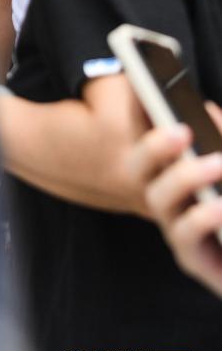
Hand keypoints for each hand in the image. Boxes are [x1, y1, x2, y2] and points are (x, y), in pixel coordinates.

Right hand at [130, 103, 221, 297]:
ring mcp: (173, 225)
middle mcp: (166, 195)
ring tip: (218, 163)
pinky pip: (184, 232)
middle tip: (182, 130)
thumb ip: (219, 136)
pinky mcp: (189, 257)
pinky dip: (203, 215)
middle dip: (153, 145)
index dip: (139, 115)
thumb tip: (207, 112)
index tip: (147, 94)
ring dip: (185, 176)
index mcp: (172, 171)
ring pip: (157, 197)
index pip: (147, 139)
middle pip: (138, 167)